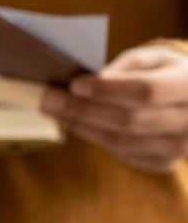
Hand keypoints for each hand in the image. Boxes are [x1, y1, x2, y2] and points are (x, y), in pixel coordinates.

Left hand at [41, 44, 187, 172]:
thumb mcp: (153, 59)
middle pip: (129, 121)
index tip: (74, 85)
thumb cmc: (167, 73)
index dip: (107, 90)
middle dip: (83, 110)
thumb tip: (92, 80)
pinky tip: (75, 124)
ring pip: (121, 142)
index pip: (146, 91)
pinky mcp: (165, 163)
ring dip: (82, 127)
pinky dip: (95, 138)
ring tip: (54, 111)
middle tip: (48, 99)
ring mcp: (181, 147)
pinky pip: (123, 154)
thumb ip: (126, 67)